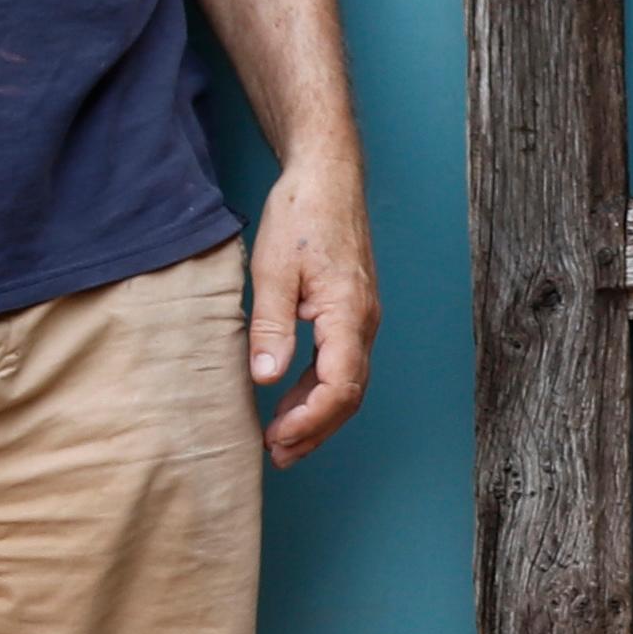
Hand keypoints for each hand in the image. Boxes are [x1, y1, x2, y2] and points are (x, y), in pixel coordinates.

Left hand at [247, 155, 376, 464]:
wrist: (327, 178)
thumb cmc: (302, 216)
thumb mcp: (273, 270)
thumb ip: (271, 326)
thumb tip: (267, 379)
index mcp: (348, 313)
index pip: (340, 385)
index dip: (311, 419)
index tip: (277, 437)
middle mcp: (364, 322)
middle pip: (349, 394)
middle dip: (315, 430)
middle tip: (277, 455)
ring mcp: (361, 318)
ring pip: (348, 382)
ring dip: (317, 415)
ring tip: (282, 440)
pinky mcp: (351, 313)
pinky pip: (341, 364)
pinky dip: (318, 390)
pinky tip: (291, 398)